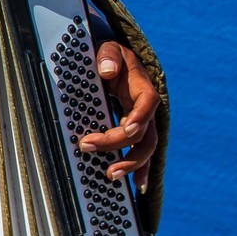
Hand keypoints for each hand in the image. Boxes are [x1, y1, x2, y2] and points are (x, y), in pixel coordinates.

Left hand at [80, 41, 160, 191]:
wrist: (117, 62)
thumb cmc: (112, 56)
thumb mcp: (110, 48)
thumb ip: (109, 55)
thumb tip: (107, 70)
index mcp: (142, 87)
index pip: (148, 103)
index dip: (140, 116)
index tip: (127, 127)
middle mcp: (146, 109)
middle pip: (143, 132)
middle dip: (118, 143)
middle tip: (88, 145)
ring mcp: (143, 122)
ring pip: (145, 148)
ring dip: (130, 163)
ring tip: (111, 174)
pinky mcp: (136, 132)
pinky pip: (143, 153)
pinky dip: (142, 170)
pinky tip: (138, 187)